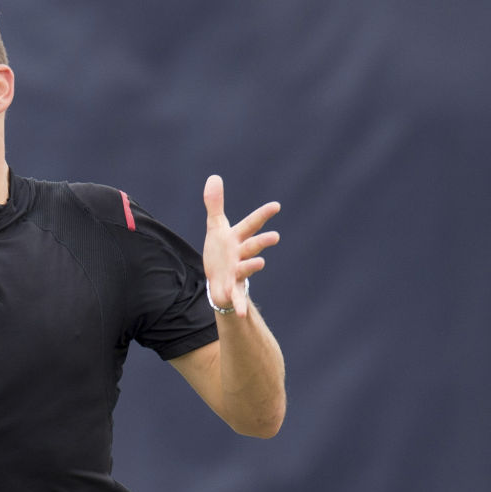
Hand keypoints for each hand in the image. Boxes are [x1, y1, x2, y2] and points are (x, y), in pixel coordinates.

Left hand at [203, 175, 279, 318]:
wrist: (219, 280)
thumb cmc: (221, 252)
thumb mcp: (216, 228)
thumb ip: (215, 204)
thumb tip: (213, 177)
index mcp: (237, 238)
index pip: (251, 224)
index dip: (262, 215)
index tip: (276, 206)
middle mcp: (241, 255)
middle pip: (252, 246)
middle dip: (261, 241)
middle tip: (274, 237)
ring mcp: (238, 273)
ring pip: (246, 269)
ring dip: (252, 266)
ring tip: (260, 264)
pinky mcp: (231, 290)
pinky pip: (236, 298)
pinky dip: (239, 306)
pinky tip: (241, 314)